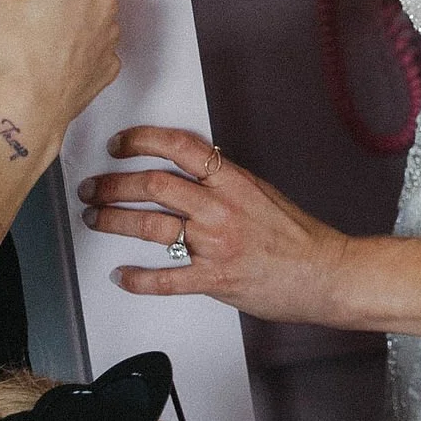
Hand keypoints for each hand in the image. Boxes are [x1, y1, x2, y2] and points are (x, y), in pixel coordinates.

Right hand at [0, 0, 121, 150]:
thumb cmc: (17, 55)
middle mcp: (102, 3)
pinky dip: (79, 41)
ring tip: (39, 33)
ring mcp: (109, 34)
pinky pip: (95, 40)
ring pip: (91, 9)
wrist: (31, 105)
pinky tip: (54, 53)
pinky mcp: (108, 62)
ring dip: (72, 11)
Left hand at [79, 126, 349, 320]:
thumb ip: (225, 183)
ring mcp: (216, 244)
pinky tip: (122, 275)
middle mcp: (221, 208)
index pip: (179, 147)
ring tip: (97, 219)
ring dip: (115, 221)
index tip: (119, 145)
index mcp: (234, 181)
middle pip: (153, 185)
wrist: (326, 274)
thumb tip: (189, 174)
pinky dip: (138, 278)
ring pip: (151, 226)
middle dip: (113, 184)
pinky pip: (166, 279)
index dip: (141, 141)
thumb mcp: (263, 192)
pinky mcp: (215, 279)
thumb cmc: (300, 238)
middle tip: (94, 187)